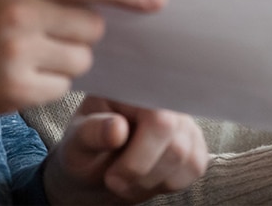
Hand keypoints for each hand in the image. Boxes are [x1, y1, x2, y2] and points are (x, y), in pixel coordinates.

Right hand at [0, 0, 163, 160]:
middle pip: (91, 27)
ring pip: (82, 60)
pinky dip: (51, 85)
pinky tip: (22, 76)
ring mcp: (16, 55)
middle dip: (85, 33)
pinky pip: (63, 87)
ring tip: (32, 55)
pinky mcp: (16, 90)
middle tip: (55, 33)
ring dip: (68, 61)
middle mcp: (17, 16)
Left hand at [44, 96, 207, 203]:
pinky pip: (195, 168)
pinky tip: (147, 178)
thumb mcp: (76, 143)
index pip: (158, 119)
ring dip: (152, 182)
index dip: (140, 155)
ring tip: (127, 180)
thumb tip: (118, 128)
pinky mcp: (195, 143)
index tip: (112, 176)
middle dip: (142, 173)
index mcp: (133, 88)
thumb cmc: (84, 151)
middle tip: (114, 181)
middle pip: (176, 145)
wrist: (95, 173)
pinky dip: (168, 183)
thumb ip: (93, 133)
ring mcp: (183, 121)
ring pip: (188, 160)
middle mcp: (165, 98)